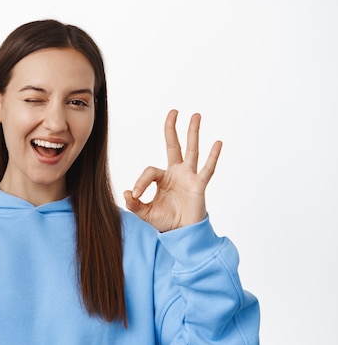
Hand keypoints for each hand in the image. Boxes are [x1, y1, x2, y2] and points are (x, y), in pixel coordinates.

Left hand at [124, 109, 221, 231]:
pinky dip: (213, 156)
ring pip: (191, 151)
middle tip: (173, 111)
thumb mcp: (145, 213)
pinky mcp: (199, 185)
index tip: (136, 195)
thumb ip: (134, 205)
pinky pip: (207, 169)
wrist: (182, 233)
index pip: (150, 171)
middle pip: (174, 146)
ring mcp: (189, 177)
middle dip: (172, 129)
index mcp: (163, 178)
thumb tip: (127, 193)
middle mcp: (176, 173)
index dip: (141, 182)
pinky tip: (217, 142)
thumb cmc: (165, 221)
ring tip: (195, 115)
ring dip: (193, 133)